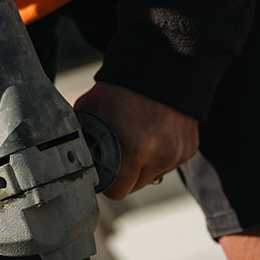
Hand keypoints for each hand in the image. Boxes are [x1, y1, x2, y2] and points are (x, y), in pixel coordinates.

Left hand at [73, 82, 198, 200]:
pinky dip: (159, 155)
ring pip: (153, 176)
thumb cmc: (120, 89)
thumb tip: (69, 152)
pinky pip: (169, 164)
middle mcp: (161, 156)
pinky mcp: (190, 149)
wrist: (160, 68)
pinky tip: (152, 134)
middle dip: (124, 174)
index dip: (107, 183)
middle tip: (117, 152)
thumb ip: (81, 135)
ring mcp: (178, 154)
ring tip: (136, 139)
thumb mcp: (90, 110)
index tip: (103, 171)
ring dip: (143, 165)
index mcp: (136, 150)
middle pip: (135, 186)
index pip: (118, 191)